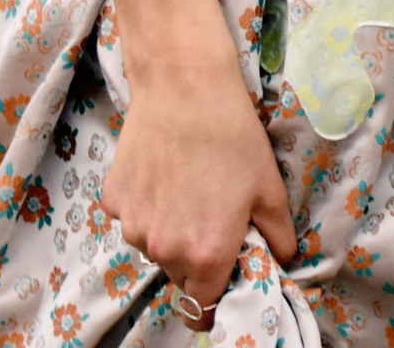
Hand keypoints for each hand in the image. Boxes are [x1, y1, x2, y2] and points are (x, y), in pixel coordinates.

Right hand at [104, 50, 294, 332]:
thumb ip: (278, 237)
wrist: (185, 86)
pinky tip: (162, 172)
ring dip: (167, 232)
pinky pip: (132, 216)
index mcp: (206, 255)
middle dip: (193, 259)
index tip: (219, 283)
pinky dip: (145, 204)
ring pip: (152, 245)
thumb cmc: (233, 136)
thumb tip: (280, 258)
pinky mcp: (113, 199)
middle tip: (209, 218)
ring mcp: (132, 224)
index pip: (202, 306)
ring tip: (186, 188)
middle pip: (177, 274)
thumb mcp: (270, 189)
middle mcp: (163, 249)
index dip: (213, 300)